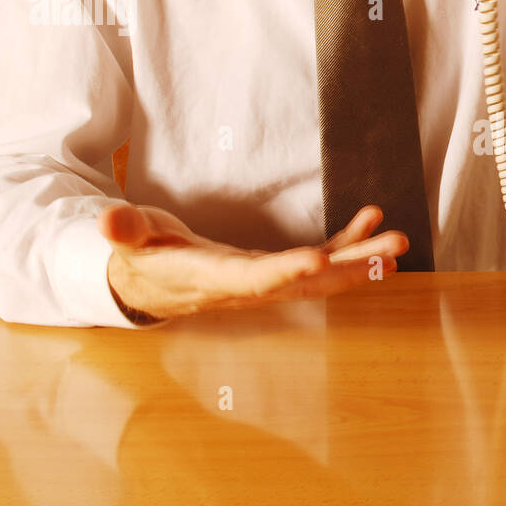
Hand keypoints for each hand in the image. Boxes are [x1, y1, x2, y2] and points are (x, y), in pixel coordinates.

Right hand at [100, 203, 406, 321]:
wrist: (146, 283)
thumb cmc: (139, 256)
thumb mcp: (127, 240)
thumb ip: (123, 230)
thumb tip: (107, 221)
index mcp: (212, 278)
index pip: (254, 279)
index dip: (286, 272)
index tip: (320, 260)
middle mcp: (248, 286)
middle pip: (306, 283)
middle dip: (352, 269)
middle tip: (393, 251)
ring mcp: (266, 281)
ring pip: (322, 275)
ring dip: (363, 259)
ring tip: (398, 241)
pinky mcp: (274, 270)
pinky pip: (319, 258)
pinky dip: (347, 242)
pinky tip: (371, 218)